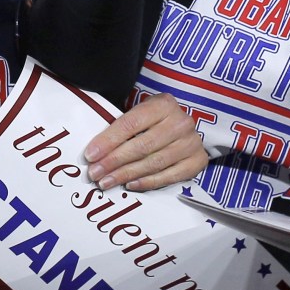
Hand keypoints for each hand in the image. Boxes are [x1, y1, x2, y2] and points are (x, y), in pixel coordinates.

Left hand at [85, 93, 206, 190]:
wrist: (185, 128)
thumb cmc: (155, 121)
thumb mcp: (141, 114)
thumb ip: (122, 128)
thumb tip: (95, 151)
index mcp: (164, 104)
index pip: (131, 124)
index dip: (109, 140)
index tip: (91, 155)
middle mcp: (181, 122)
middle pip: (142, 146)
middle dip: (114, 161)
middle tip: (95, 173)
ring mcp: (191, 142)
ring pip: (154, 163)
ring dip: (127, 175)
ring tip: (107, 182)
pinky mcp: (198, 161)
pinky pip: (169, 176)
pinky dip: (148, 182)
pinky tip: (130, 185)